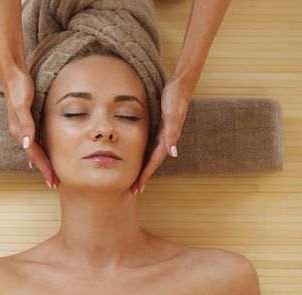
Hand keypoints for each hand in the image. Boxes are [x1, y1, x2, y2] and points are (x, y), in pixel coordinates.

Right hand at [2, 68, 59, 187]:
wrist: (12, 74)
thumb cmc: (19, 87)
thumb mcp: (22, 104)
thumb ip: (25, 124)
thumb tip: (27, 144)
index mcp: (19, 131)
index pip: (33, 155)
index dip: (44, 168)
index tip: (52, 180)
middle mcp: (19, 132)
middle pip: (33, 157)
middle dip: (44, 170)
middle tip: (54, 184)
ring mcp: (21, 128)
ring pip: (33, 151)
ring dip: (42, 163)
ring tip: (50, 175)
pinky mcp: (25, 122)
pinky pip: (33, 142)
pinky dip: (38, 152)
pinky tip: (39, 157)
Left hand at [130, 78, 190, 194]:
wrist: (180, 84)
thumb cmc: (175, 97)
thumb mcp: (173, 114)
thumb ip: (172, 133)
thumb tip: (173, 154)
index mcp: (167, 137)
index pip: (154, 161)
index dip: (146, 175)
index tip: (138, 187)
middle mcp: (165, 138)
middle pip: (152, 162)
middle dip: (144, 176)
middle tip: (134, 190)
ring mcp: (163, 133)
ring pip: (151, 155)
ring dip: (144, 167)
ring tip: (136, 179)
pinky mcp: (160, 127)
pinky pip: (150, 145)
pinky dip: (145, 155)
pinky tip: (139, 157)